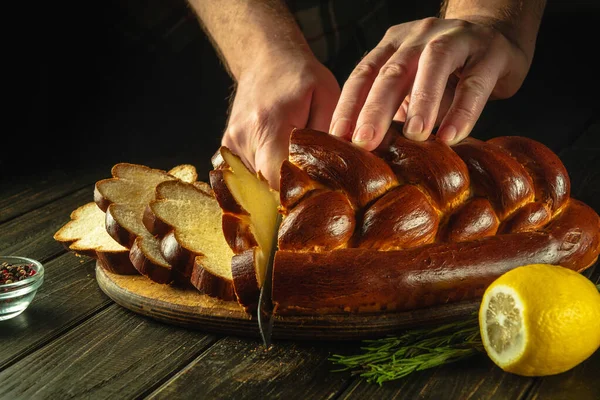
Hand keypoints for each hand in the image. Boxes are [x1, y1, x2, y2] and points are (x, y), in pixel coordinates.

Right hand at [222, 51, 340, 189]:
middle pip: (267, 186)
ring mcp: (231, 144)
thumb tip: (337, 171)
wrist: (265, 59)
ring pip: (257, 184)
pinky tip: (280, 161)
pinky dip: (266, 175)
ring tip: (295, 165)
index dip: (298, 192)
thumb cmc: (301, 76)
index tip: (316, 192)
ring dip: (278, 182)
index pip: (278, 179)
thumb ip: (330, 136)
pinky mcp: (228, 148)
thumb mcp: (327, 97)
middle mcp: (243, 138)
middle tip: (312, 185)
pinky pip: (249, 175)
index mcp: (268, 125)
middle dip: (291, 190)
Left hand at [329, 17, 531, 149]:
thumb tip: (366, 151)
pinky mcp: (490, 53)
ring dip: (421, 102)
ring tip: (413, 135)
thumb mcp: (411, 84)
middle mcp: (419, 37)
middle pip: (391, 72)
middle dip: (374, 109)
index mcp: (392, 45)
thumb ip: (392, 108)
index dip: (348, 105)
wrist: (497, 37)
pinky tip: (451, 136)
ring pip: (433, 66)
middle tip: (364, 142)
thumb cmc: (445, 72)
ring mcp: (455, 39)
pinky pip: (474, 83)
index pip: (363, 74)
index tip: (337, 138)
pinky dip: (462, 111)